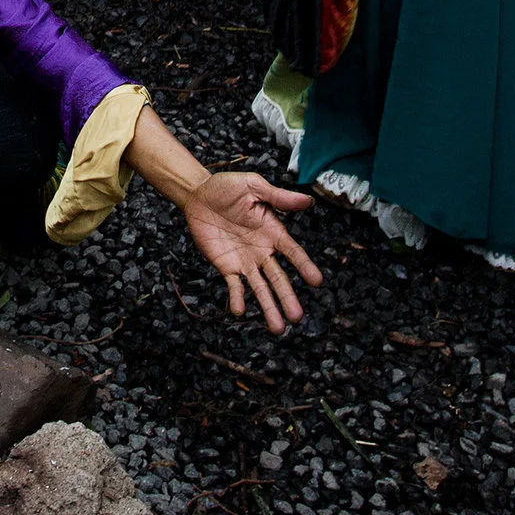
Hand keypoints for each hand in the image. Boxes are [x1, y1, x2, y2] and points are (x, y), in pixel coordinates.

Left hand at [181, 172, 324, 333]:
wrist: (198, 194)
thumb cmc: (227, 187)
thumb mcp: (253, 186)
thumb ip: (278, 197)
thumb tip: (308, 201)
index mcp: (273, 232)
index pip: (293, 253)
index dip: (304, 266)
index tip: (317, 282)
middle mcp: (262, 251)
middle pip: (278, 278)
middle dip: (287, 298)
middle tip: (297, 318)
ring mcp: (244, 261)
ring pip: (259, 288)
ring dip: (268, 307)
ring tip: (278, 329)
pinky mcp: (226, 266)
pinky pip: (233, 285)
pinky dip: (236, 298)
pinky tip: (238, 311)